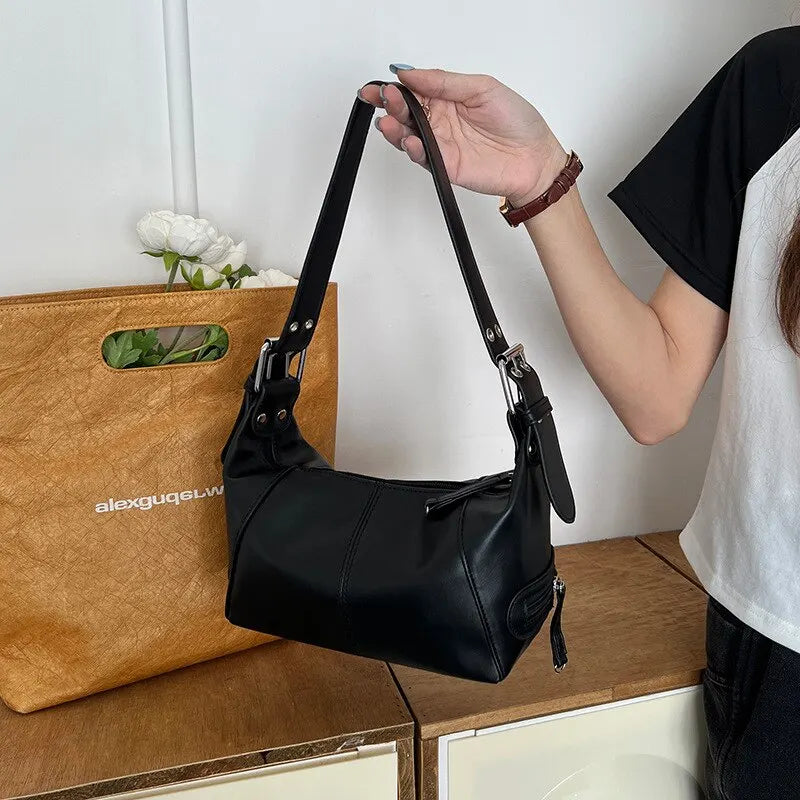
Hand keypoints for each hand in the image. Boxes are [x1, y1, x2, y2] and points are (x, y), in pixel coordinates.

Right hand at [359, 67, 567, 206]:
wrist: (535, 157)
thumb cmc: (517, 121)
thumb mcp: (482, 87)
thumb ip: (445, 81)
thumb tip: (410, 73)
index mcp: (447, 98)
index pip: (412, 90)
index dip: (394, 88)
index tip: (379, 86)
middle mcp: (440, 121)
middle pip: (405, 112)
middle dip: (389, 105)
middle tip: (383, 98)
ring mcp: (441, 144)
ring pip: (407, 136)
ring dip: (395, 128)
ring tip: (390, 121)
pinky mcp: (445, 166)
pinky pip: (423, 157)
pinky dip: (413, 150)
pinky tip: (409, 140)